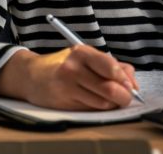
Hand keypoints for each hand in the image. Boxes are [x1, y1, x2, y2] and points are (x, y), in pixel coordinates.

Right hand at [0, 45, 138, 109]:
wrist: (31, 75)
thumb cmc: (64, 64)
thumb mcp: (85, 56)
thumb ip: (110, 64)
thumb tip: (131, 80)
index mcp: (81, 52)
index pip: (110, 66)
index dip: (125, 79)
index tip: (131, 85)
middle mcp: (73, 69)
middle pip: (109, 88)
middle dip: (124, 96)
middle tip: (127, 97)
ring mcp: (67, 87)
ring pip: (102, 103)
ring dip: (112, 104)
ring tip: (111, 99)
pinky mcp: (64, 103)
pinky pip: (91, 109)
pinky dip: (99, 108)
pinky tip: (96, 102)